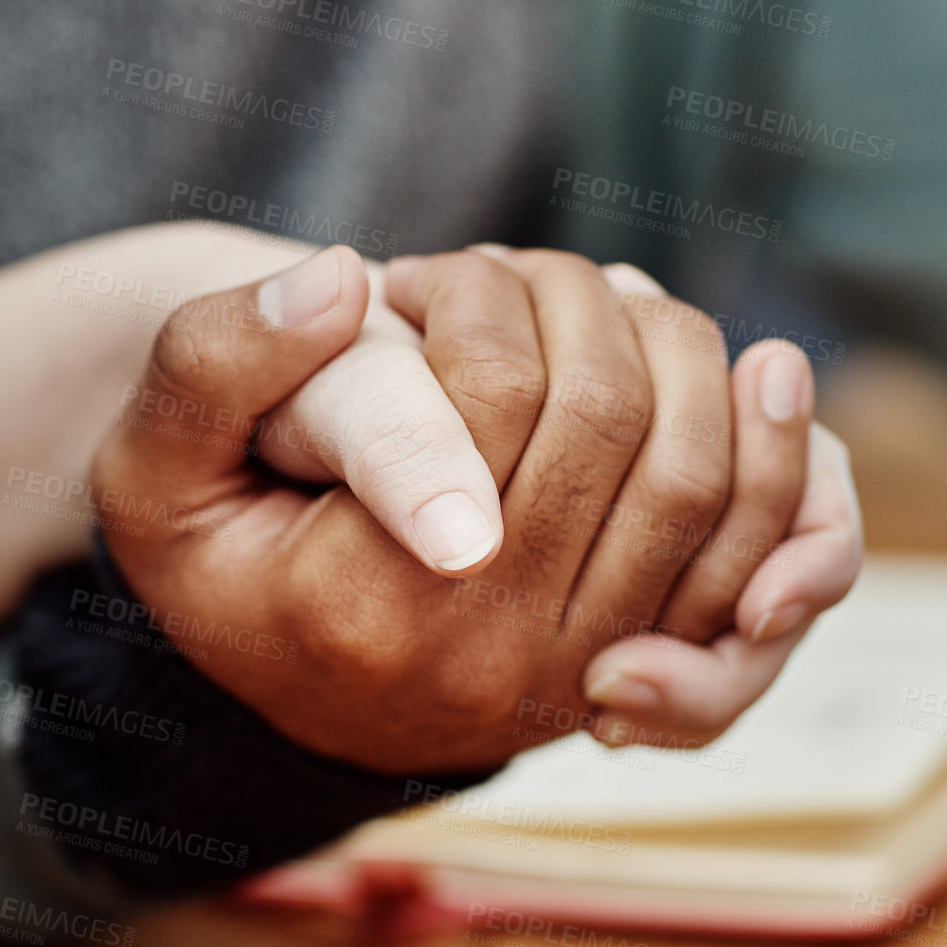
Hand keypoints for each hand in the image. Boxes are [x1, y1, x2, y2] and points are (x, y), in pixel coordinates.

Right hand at [95, 246, 791, 772]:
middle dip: (584, 307)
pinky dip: (788, 463)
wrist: (291, 653)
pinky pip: (770, 566)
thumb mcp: (158, 460)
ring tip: (618, 302)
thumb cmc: (223, 538)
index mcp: (370, 609)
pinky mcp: (654, 664)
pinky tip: (763, 376)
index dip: (476, 299)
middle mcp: (497, 665)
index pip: (493, 402)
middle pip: (617, 430)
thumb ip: (218, 360)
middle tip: (527, 273)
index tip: (418, 277)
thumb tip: (343, 284)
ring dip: (682, 352)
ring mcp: (589, 673)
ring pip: (707, 482)